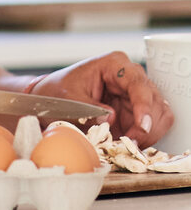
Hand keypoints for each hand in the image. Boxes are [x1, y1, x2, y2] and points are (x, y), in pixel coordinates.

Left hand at [30, 52, 170, 144]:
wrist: (49, 99)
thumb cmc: (57, 93)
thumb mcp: (68, 100)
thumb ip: (89, 109)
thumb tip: (111, 119)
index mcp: (114, 64)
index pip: (138, 84)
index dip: (144, 106)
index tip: (142, 126)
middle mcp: (130, 76)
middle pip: (154, 101)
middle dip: (146, 126)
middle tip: (130, 143)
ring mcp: (135, 94)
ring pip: (159, 114)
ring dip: (148, 134)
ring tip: (127, 144)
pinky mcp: (135, 110)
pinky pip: (152, 125)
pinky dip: (145, 137)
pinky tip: (130, 143)